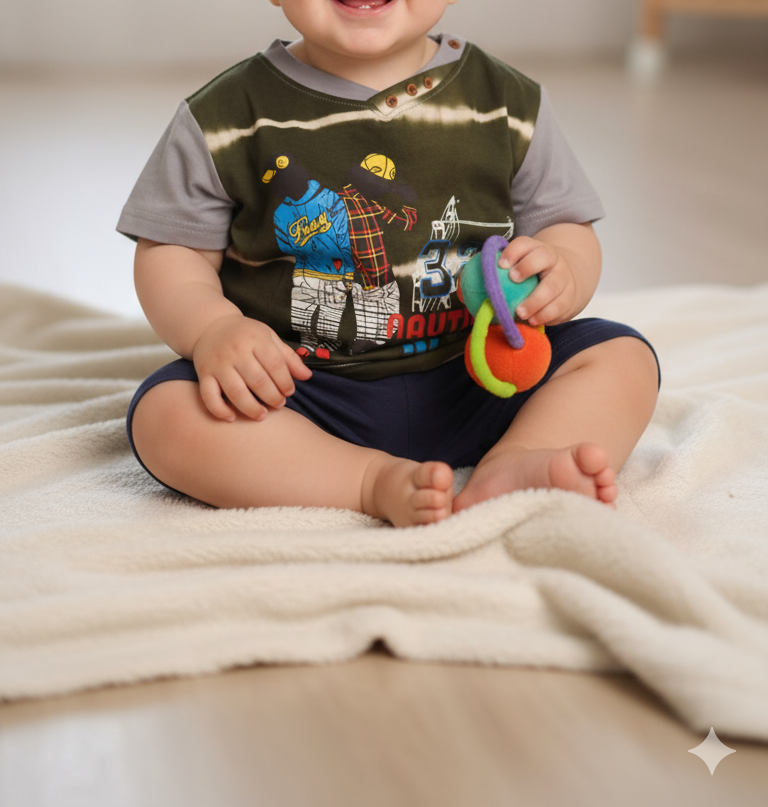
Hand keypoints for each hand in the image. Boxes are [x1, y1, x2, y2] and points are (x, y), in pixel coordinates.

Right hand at [192, 314, 312, 421]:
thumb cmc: (246, 335)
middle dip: (272, 397)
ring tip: (262, 415)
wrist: (211, 326)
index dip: (285, 382)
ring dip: (251, 408)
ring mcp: (218, 363)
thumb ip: (288, 357)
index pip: (275, 364)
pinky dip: (219, 410)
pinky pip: (209, 396)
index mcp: (255, 339)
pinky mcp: (204, 374)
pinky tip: (232, 418)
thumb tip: (307, 376)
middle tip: (279, 405)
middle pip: (258, 380)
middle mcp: (235, 351)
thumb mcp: (269, 338)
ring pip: (235, 392)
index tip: (289, 392)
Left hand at [497, 236, 577, 326]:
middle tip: (512, 279)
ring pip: (554, 285)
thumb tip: (463, 289)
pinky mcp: (569, 297)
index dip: (514, 251)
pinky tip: (532, 321)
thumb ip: (495, 277)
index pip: (526, 244)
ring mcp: (563, 278)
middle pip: (544, 257)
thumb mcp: (517, 270)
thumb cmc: (531, 279)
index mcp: (535, 250)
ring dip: (536, 300)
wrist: (566, 283)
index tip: (500, 264)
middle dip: (528, 266)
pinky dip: (546, 315)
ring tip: (520, 312)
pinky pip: (559, 306)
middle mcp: (552, 260)